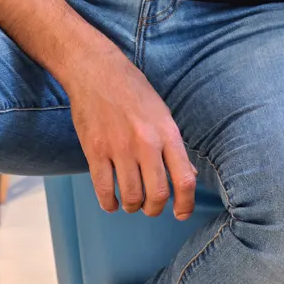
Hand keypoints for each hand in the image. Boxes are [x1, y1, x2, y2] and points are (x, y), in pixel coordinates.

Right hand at [62, 49, 198, 219]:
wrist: (95, 70)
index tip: (181, 213)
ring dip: (133, 206)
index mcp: (167, 132)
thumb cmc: (132, 90)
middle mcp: (146, 142)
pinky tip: (111, 202)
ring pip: (132, 196)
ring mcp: (119, 148)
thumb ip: (174, 145)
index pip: (184, 179)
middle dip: (155, 208)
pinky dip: (109, 203)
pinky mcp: (95, 150)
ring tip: (131, 203)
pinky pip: (104, 189)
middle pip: (158, 194)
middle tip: (151, 207)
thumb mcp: (162, 113)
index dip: (185, 204)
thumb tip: (189, 174)